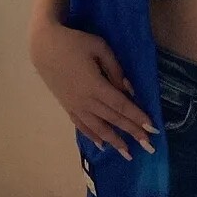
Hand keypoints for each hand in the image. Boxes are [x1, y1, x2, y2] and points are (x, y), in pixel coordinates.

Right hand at [29, 22, 157, 160]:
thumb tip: (128, 90)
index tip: (152, 129)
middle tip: (148, 146)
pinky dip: (93, 136)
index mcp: (95, 85)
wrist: (44, 46)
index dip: (137, 117)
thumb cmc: (74, 43)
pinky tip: (102, 145)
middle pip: (113, 119)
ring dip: (114, 141)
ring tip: (128, 154)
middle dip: (132, 132)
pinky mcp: (67, 107)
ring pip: (98, 128)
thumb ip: (115, 70)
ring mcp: (75, 106)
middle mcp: (86, 100)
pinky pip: (82, 126)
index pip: (121, 105)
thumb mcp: (100, 48)